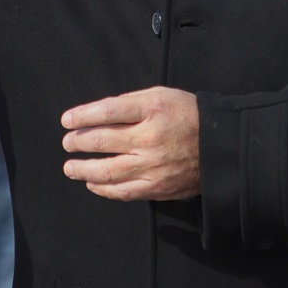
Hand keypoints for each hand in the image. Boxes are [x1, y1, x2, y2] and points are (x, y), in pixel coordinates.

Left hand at [60, 86, 200, 201]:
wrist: (221, 146)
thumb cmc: (188, 115)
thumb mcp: (161, 96)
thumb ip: (130, 103)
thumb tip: (98, 114)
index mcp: (152, 110)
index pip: (107, 111)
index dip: (82, 116)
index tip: (66, 120)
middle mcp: (150, 138)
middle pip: (102, 141)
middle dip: (77, 142)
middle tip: (67, 142)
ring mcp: (154, 166)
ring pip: (108, 171)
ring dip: (83, 169)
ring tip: (69, 167)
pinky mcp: (158, 187)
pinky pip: (124, 191)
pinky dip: (103, 189)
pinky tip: (92, 183)